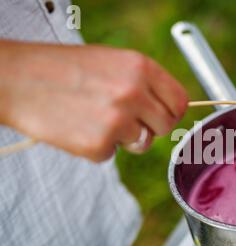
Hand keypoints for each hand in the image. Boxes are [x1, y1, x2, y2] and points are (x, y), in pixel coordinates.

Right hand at [0, 41, 187, 161]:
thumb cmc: (62, 69)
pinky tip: (79, 128)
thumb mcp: (111, 62)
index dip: (171, 111)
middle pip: (166, 126)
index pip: (180, 101)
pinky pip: (112, 154)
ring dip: (124, 138)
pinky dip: (98, 147)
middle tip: (125, 120)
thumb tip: (170, 106)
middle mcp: (134, 93)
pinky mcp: (99, 145)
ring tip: (95, 119)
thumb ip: (144, 83)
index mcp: (141, 67)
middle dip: (149, 127)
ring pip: (143, 143)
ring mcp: (117, 120)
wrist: (16, 80)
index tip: (161, 115)